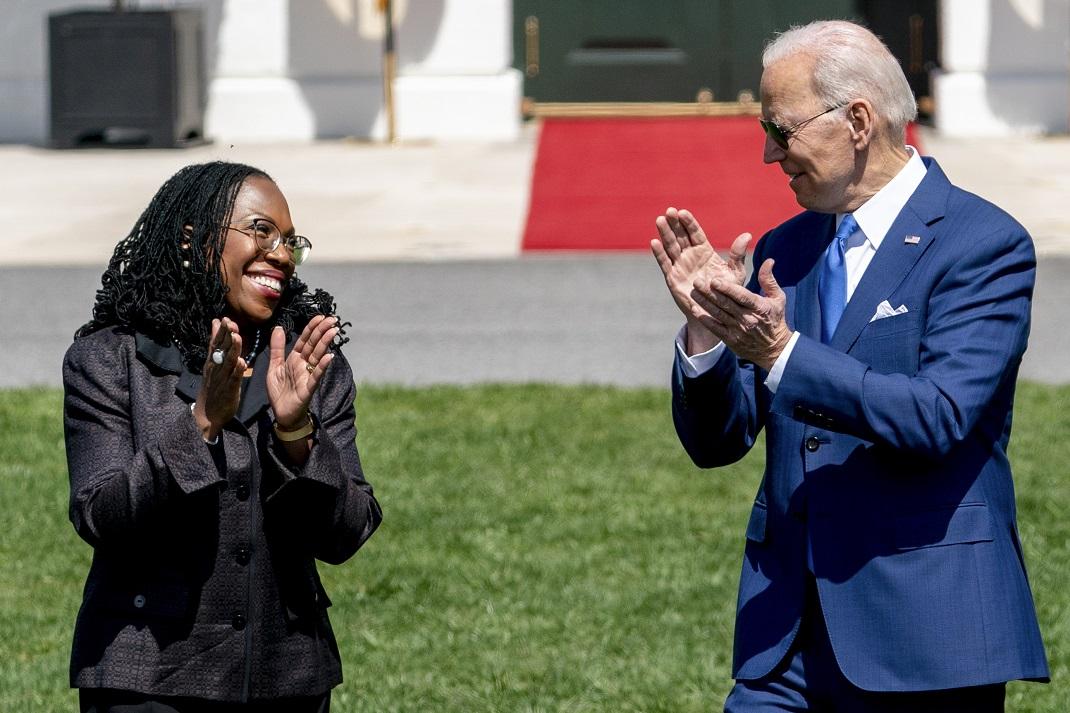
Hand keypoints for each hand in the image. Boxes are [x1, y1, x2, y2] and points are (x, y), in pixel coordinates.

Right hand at [193, 318, 245, 439]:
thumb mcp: (212, 363)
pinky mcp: (229, 390)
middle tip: (230, 322)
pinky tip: (241, 362)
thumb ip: (216, 344)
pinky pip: (234, 379)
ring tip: (237, 337)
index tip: (225, 318)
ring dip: (233, 349)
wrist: (207, 414)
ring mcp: (222, 379)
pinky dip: (237, 370)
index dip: (221, 331)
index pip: (216, 344)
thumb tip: (215, 323)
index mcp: (212, 362)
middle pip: (221, 349)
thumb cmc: (213, 386)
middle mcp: (216, 368)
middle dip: (226, 336)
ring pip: (228, 362)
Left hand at [267, 315, 338, 429]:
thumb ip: (277, 348)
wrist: (282, 414)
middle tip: (332, 319)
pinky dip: (323, 366)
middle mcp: (303, 365)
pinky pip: (316, 376)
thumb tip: (279, 327)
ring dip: (325, 344)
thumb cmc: (280, 392)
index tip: (320, 316)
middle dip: (322, 331)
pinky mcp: (308, 388)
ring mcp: (307, 376)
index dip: (311, 328)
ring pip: (317, 357)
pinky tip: (330, 357)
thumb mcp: (274, 366)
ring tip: (333, 331)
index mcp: (295, 359)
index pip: (305, 340)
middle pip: (313, 345)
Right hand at [650, 207, 751, 353]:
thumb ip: (738, 255)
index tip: (682, 212)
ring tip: (660, 220)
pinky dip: (659, 253)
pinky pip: (665, 264)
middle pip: (680, 236)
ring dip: (665, 233)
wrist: (715, 313)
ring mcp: (680, 266)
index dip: (688, 222)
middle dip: (675, 224)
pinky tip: (654, 242)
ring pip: (671, 246)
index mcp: (704, 251)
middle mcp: (690, 256)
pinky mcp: (672, 278)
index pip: (695, 233)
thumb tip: (747, 235)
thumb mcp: (735, 273)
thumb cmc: (726, 293)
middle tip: (669, 211)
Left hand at [690, 258, 792, 370]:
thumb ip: (768, 280)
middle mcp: (747, 318)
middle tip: (697, 282)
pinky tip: (694, 310)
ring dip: (704, 303)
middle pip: (726, 304)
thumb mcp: (777, 298)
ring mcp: (738, 330)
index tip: (714, 280)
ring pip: (718, 314)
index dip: (727, 288)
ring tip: (693, 292)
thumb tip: (768, 261)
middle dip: (709, 292)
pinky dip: (704, 319)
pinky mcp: (730, 339)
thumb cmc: (775, 319)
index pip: (741, 296)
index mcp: (759, 307)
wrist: (774, 349)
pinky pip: (715, 328)